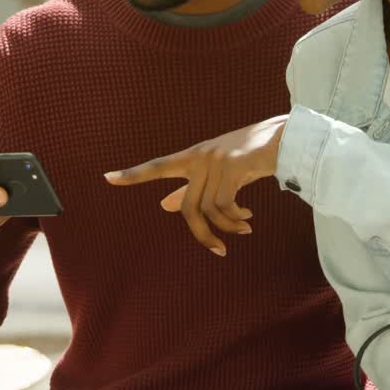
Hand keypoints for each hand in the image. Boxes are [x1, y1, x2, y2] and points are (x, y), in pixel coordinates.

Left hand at [104, 116, 288, 256]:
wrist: (283, 139)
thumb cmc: (250, 156)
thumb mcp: (218, 172)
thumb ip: (191, 188)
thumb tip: (164, 206)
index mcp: (193, 156)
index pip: (157, 166)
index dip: (133, 174)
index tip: (107, 178)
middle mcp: (200, 157)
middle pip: (189, 207)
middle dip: (204, 235)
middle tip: (220, 250)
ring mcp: (216, 160)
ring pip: (210, 210)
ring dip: (228, 227)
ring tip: (244, 228)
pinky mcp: (233, 165)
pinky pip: (226, 205)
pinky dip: (236, 219)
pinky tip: (248, 218)